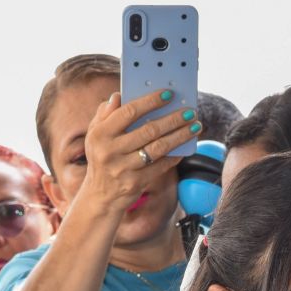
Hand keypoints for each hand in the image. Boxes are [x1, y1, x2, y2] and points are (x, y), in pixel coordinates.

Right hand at [80, 89, 199, 212]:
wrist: (101, 196)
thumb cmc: (101, 158)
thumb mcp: (95, 135)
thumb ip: (105, 115)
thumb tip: (118, 96)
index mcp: (100, 133)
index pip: (129, 111)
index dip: (150, 101)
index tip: (169, 94)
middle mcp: (111, 150)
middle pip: (149, 130)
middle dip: (173, 119)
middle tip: (191, 112)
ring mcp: (124, 168)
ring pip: (158, 148)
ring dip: (179, 136)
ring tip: (195, 127)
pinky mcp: (136, 183)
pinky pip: (160, 166)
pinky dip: (174, 156)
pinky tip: (185, 148)